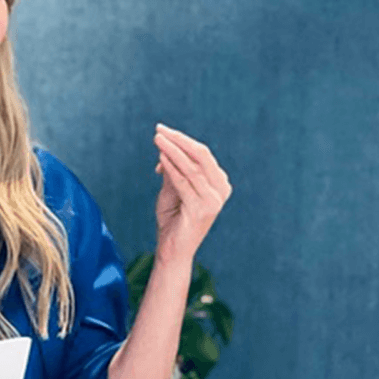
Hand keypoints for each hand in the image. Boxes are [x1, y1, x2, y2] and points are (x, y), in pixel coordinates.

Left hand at [152, 123, 231, 263]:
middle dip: (178, 140)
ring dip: (172, 151)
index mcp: (219, 183)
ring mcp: (214, 200)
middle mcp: (221, 190)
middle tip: (159, 129)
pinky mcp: (202, 209)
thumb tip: (165, 149)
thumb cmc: (173, 218)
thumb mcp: (172, 188)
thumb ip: (173, 169)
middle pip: (201, 156)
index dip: (181, 141)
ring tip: (157, 139)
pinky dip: (171, 168)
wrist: (173, 249)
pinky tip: (160, 158)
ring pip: (191, 167)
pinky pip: (184, 182)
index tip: (162, 131)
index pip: (201, 154)